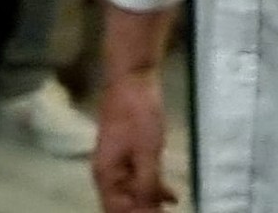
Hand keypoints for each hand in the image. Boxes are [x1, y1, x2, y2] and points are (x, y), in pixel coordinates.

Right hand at [93, 71, 177, 212]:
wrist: (133, 78)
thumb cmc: (138, 113)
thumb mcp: (147, 151)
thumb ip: (147, 184)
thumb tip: (149, 211)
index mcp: (106, 176)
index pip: (117, 210)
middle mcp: (108, 173)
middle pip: (124, 204)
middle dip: (144, 211)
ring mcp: (118, 161)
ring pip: (133, 191)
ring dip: (150, 201)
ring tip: (171, 209)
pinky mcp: (129, 150)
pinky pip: (140, 176)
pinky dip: (153, 185)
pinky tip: (170, 195)